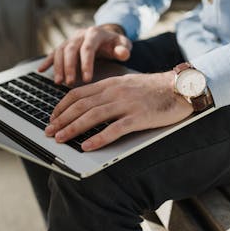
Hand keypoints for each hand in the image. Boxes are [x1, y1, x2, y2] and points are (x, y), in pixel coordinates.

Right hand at [38, 24, 131, 85]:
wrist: (106, 35)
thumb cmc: (115, 43)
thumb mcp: (123, 44)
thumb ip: (124, 49)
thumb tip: (122, 53)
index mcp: (94, 33)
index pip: (88, 48)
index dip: (86, 64)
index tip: (87, 79)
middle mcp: (80, 35)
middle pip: (70, 49)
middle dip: (69, 67)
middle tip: (70, 83)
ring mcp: (70, 39)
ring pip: (60, 51)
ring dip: (58, 66)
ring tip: (58, 82)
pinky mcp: (65, 45)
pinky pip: (53, 52)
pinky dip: (47, 61)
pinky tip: (40, 70)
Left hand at [44, 71, 193, 150]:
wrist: (180, 87)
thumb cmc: (154, 89)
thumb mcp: (126, 85)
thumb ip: (108, 93)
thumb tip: (88, 105)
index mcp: (110, 84)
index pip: (78, 93)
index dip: (61, 106)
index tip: (52, 117)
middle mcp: (115, 92)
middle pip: (81, 106)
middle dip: (61, 120)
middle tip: (49, 132)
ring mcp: (127, 104)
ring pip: (93, 116)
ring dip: (73, 129)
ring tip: (60, 139)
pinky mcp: (139, 117)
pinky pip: (115, 129)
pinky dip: (99, 139)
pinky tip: (87, 146)